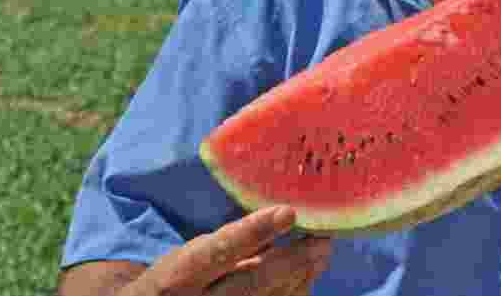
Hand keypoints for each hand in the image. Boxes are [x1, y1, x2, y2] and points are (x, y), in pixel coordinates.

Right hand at [124, 206, 330, 295]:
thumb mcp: (191, 255)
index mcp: (181, 276)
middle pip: (252, 284)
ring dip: (301, 277)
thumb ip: (229, 243)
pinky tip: (307, 274)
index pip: (219, 251)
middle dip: (292, 261)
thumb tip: (279, 217)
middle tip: (323, 240)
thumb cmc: (177, 279)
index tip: (288, 212)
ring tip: (321, 251)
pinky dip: (295, 291)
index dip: (253, 231)